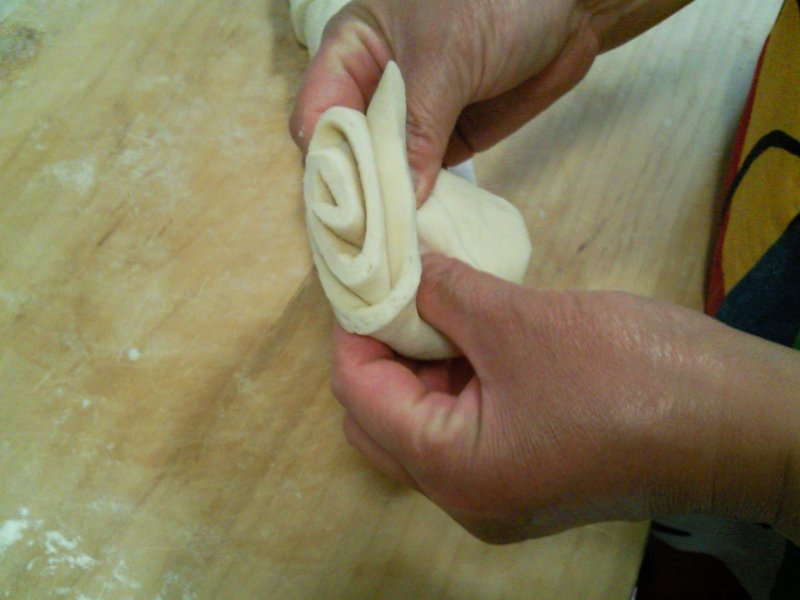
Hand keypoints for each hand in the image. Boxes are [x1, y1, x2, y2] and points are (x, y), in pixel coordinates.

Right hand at [290, 0, 690, 199]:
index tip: (341, 202)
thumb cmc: (497, 5)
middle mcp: (372, 88)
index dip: (324, 156)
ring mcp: (408, 119)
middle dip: (354, 189)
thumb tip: (402, 196)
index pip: (317, 111)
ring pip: (380, 170)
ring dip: (386, 203)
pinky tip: (417, 231)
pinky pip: (420, 179)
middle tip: (364, 236)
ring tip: (389, 243)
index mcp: (353, 49)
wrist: (570, 9)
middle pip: (344, 149)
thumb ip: (418, 128)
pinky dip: (418, 203)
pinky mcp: (442, 143)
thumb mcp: (446, 59)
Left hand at [333, 254, 799, 542]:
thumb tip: (402, 266)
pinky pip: (466, 426)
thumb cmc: (627, 374)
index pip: (361, 395)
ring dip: (419, 361)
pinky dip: (457, 377)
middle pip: (383, 418)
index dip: (353, 330)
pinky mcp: (529, 471)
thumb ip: (445, 293)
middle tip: (395, 286)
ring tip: (428, 298)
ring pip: (425, 422)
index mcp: (451, 470)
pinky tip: (468, 328)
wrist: (739, 420)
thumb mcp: (520, 322)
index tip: (363, 273)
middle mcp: (464, 495)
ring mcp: (499, 488)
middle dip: (381, 349)